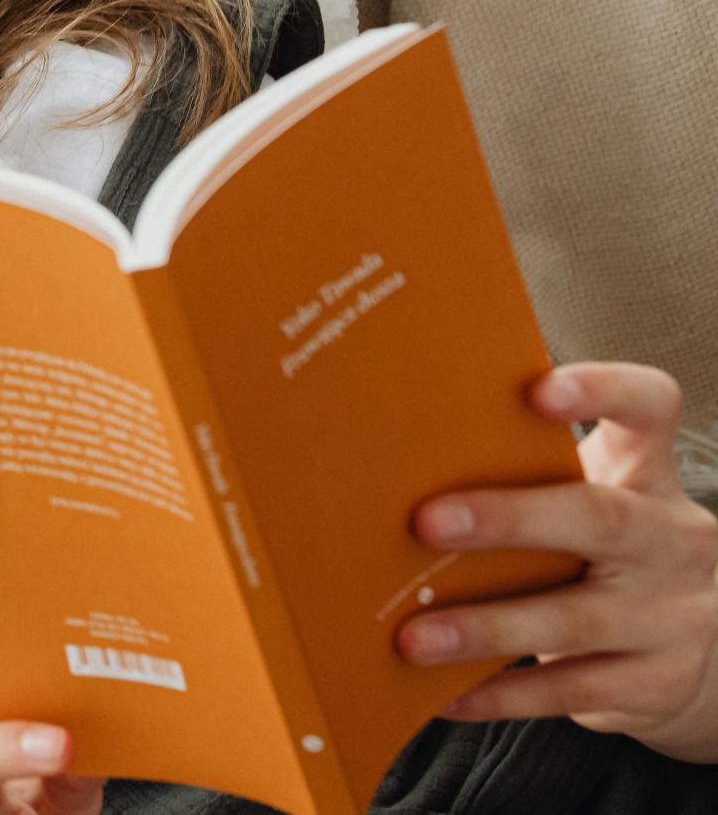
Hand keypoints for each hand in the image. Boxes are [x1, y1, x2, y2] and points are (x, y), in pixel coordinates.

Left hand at [399, 361, 717, 761]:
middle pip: (599, 519)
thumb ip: (530, 479)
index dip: (604, 392)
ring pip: (575, 619)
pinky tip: (442, 696)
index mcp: (648, 479)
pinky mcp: (657, 684)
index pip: (651, 410)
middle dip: (510, 519)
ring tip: (412, 636)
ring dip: (485, 627)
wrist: (707, 658)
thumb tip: (398, 460)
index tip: (539, 388)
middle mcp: (672, 542)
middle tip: (426, 521)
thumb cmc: (609, 558)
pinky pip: (570, 689)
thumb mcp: (594, 506)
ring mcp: (674, 617)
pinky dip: (500, 694)